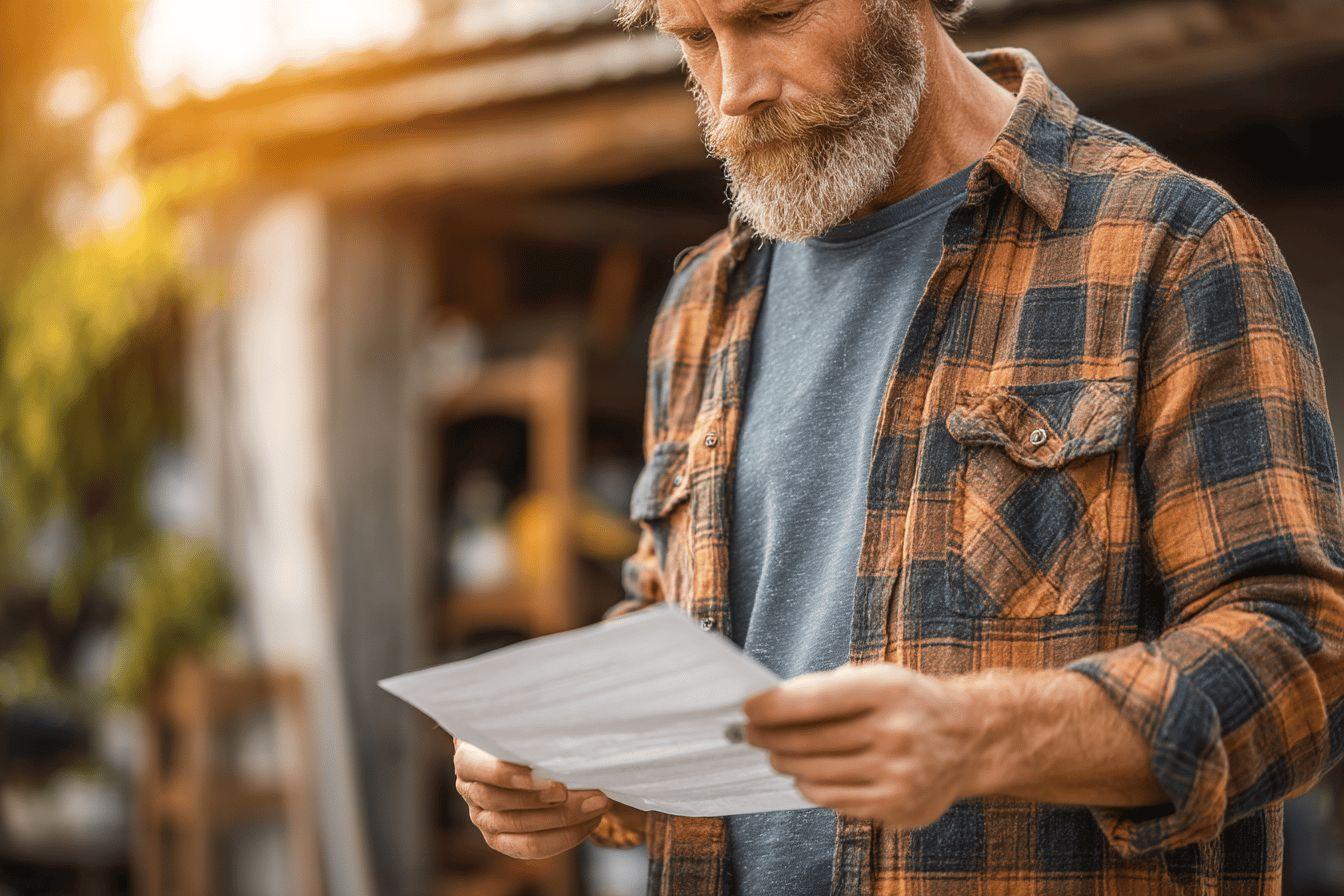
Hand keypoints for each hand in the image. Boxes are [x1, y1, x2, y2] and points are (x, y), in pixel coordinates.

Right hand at [452, 735, 613, 858]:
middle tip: (590, 793)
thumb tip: (571, 730)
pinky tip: (588, 823)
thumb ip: (536, 727)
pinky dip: (562, 838)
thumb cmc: (527, 728)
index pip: (482, 772)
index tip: (554, 782)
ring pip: (518, 827)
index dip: (513, 777)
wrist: (524, 748)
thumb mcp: (526, 721)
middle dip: (548, 800)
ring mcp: (483, 818)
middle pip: (502, 802)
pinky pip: (529, 847)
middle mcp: (470, 790)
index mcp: (469, 758)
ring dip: (563, 819)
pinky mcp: (499, 839)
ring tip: (596, 805)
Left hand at [740, 663, 989, 828]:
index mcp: (888, 690)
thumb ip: (829, 689)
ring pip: (814, 773)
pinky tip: (806, 774)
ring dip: (786, 762)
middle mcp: (896, 732)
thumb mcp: (880, 678)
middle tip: (750, 734)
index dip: (772, 706)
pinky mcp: (895, 807)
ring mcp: (897, 774)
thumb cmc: (910, 703)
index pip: (814, 700)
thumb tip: (769, 705)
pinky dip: (810, 786)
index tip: (747, 708)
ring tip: (777, 754)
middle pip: (808, 741)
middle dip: (769, 737)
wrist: (970, 739)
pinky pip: (832, 799)